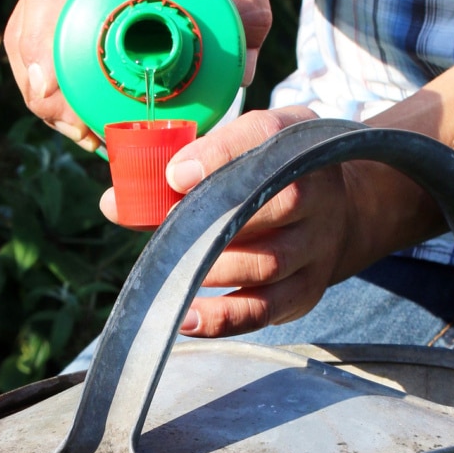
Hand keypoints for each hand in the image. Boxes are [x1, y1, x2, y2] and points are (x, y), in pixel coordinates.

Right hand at [4, 0, 270, 151]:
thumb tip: (240, 71)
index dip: (49, 55)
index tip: (66, 105)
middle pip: (29, 39)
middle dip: (54, 100)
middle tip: (99, 136)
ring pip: (24, 48)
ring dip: (50, 99)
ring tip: (94, 133)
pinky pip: (33, 44)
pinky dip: (53, 83)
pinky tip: (85, 112)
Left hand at [101, 107, 364, 337]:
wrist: (338, 211)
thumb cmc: (263, 175)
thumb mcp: (236, 150)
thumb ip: (179, 169)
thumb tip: (114, 203)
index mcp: (294, 139)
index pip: (264, 134)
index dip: (218, 155)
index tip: (174, 175)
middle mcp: (317, 190)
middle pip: (278, 202)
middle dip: (215, 221)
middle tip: (168, 232)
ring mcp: (317, 244)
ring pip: (269, 262)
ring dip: (213, 269)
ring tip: (173, 272)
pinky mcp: (308, 290)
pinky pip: (267, 309)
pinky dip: (225, 318)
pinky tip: (188, 318)